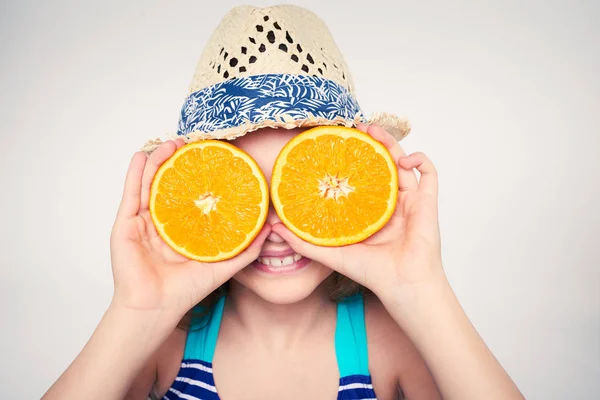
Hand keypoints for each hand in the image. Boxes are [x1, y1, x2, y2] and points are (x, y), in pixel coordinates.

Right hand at [110, 140, 269, 319]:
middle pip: (170, 185)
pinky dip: (135, 174)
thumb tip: (270, 229)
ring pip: (150, 184)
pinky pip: (131, 194)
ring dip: (159, 161)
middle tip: (190, 144)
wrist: (156, 307)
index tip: (211, 159)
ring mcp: (142, 223)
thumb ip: (245, 250)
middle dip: (179, 163)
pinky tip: (143, 156)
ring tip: (171, 143)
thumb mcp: (222, 266)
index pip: (191, 197)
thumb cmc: (185, 291)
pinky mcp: (125, 224)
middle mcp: (162, 224)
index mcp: (182, 231)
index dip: (199, 178)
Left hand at [272, 124, 442, 300]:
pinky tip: (404, 158)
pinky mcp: (426, 202)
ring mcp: (409, 200)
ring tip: (373, 131)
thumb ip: (304, 241)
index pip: (360, 176)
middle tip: (355, 129)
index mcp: (370, 211)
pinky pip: (429, 173)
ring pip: (403, 161)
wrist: (401, 286)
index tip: (335, 144)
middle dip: (370, 142)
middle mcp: (389, 202)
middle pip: (381, 163)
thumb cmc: (371, 273)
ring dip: (390, 142)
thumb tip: (274, 226)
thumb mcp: (330, 253)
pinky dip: (420, 159)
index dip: (350, 159)